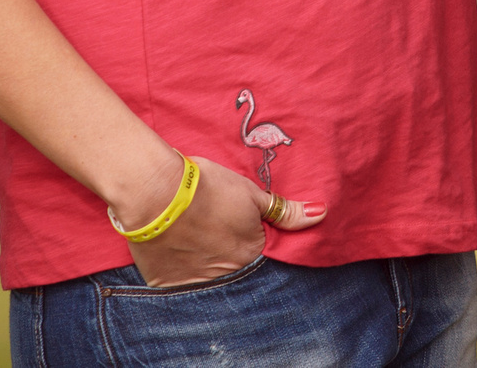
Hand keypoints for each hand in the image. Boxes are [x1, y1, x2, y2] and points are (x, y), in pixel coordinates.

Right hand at [114, 154, 327, 288]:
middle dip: (233, 262)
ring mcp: (196, 286)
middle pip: (238, 275)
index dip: (257, 248)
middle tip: (218, 238)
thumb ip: (285, 211)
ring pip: (210, 283)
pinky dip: (181, 273)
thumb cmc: (207, 189)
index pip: (264, 262)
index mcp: (252, 256)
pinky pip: (180, 287)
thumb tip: (321, 214)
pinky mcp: (167, 287)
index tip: (244, 235)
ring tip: (197, 243)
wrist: (155, 193)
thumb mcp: (251, 194)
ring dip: (208, 269)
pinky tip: (178, 253)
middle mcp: (228, 279)